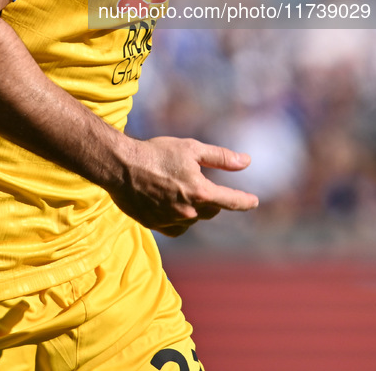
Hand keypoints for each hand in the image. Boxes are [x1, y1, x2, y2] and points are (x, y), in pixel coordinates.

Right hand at [112, 135, 258, 236]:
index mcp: (201, 192)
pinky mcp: (155, 225)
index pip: (231, 201)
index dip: (245, 201)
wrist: (120, 166)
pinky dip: (178, 219)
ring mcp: (171, 220)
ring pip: (193, 218)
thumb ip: (221, 157)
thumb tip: (247, 161)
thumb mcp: (191, 148)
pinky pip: (175, 227)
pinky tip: (170, 205)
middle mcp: (189, 211)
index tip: (254, 201)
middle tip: (202, 184)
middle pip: (211, 210)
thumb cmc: (157, 153)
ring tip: (178, 188)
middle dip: (212, 199)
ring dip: (193, 207)